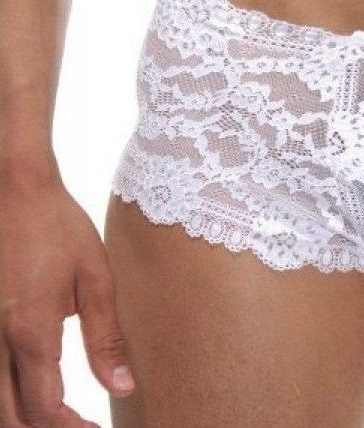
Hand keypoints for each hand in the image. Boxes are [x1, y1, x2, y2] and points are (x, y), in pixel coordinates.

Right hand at [0, 175, 134, 427]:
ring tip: (56, 417)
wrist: (14, 188)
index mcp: (30, 332)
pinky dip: (4, 396)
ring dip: (20, 419)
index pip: (45, 410)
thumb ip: (106, 337)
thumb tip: (122, 388)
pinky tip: (26, 393)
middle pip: (9, 419)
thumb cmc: (57, 226)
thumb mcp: (94, 277)